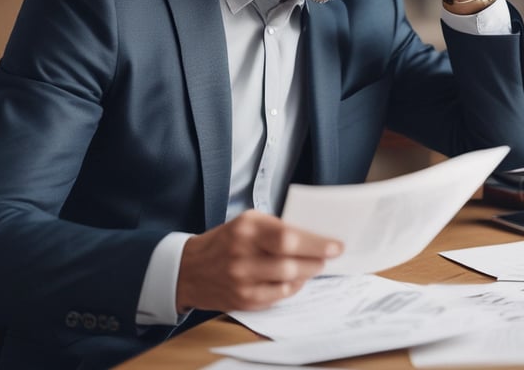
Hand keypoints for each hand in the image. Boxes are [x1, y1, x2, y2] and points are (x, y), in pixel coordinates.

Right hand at [175, 210, 342, 311]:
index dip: (316, 243)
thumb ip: (276, 228)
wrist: (188, 269)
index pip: (288, 237)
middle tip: (330, 256)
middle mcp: (242, 254)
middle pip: (290, 262)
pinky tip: (296, 278)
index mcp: (246, 228)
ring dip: (307, 273)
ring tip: (315, 265)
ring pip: (287, 280)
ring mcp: (242, 280)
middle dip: (317, 260)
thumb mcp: (246, 223)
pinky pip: (279, 296)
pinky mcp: (243, 300)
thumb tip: (314, 236)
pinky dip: (292, 287)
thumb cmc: (225, 241)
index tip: (336, 245)